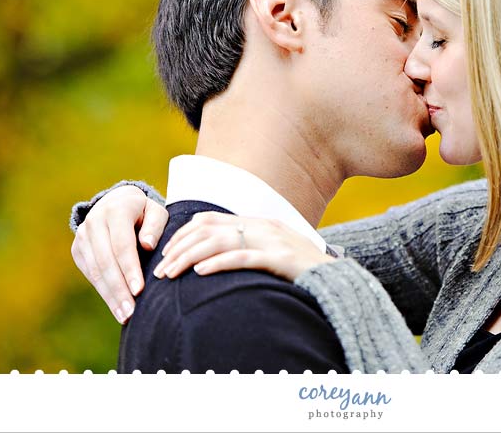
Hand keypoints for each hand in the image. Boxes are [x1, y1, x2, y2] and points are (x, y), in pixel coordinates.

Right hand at [70, 185, 168, 322]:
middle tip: (131, 312)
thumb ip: (155, 226)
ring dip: (110, 296)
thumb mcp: (156, 211)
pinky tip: (116, 307)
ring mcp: (82, 236)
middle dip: (118, 289)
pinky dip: (104, 292)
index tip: (139, 290)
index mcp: (115, 210)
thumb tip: (147, 245)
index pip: (122, 244)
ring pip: (95, 270)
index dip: (130, 268)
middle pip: (105, 261)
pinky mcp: (78, 249)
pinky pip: (90, 274)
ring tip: (125, 316)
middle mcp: (94, 222)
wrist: (116, 203)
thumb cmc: (143, 212)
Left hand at [153, 212, 333, 282]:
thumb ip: (248, 248)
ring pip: (221, 241)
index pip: (210, 220)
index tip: (166, 253)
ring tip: (172, 272)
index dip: (183, 234)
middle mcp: (263, 226)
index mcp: (259, 222)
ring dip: (190, 257)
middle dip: (179, 248)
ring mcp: (273, 242)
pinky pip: (244, 257)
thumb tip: (215, 257)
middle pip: (209, 230)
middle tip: (161, 269)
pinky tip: (201, 272)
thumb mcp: (273, 252)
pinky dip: (219, 263)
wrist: (338, 280)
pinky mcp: (281, 260)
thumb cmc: (302, 271)